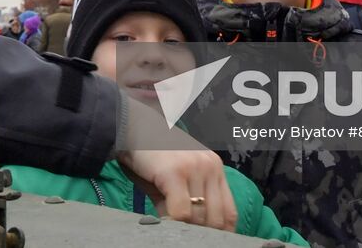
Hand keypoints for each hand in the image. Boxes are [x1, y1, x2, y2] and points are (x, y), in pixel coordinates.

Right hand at [115, 94, 237, 231]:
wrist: (132, 126)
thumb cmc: (151, 156)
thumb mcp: (176, 180)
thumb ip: (186, 204)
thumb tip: (189, 234)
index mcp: (215, 169)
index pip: (229, 213)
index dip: (220, 233)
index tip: (205, 240)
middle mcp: (210, 166)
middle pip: (216, 219)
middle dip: (199, 232)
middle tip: (181, 232)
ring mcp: (194, 167)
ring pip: (199, 218)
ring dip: (184, 227)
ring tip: (169, 222)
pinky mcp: (175, 171)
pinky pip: (181, 211)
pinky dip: (173, 221)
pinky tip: (162, 218)